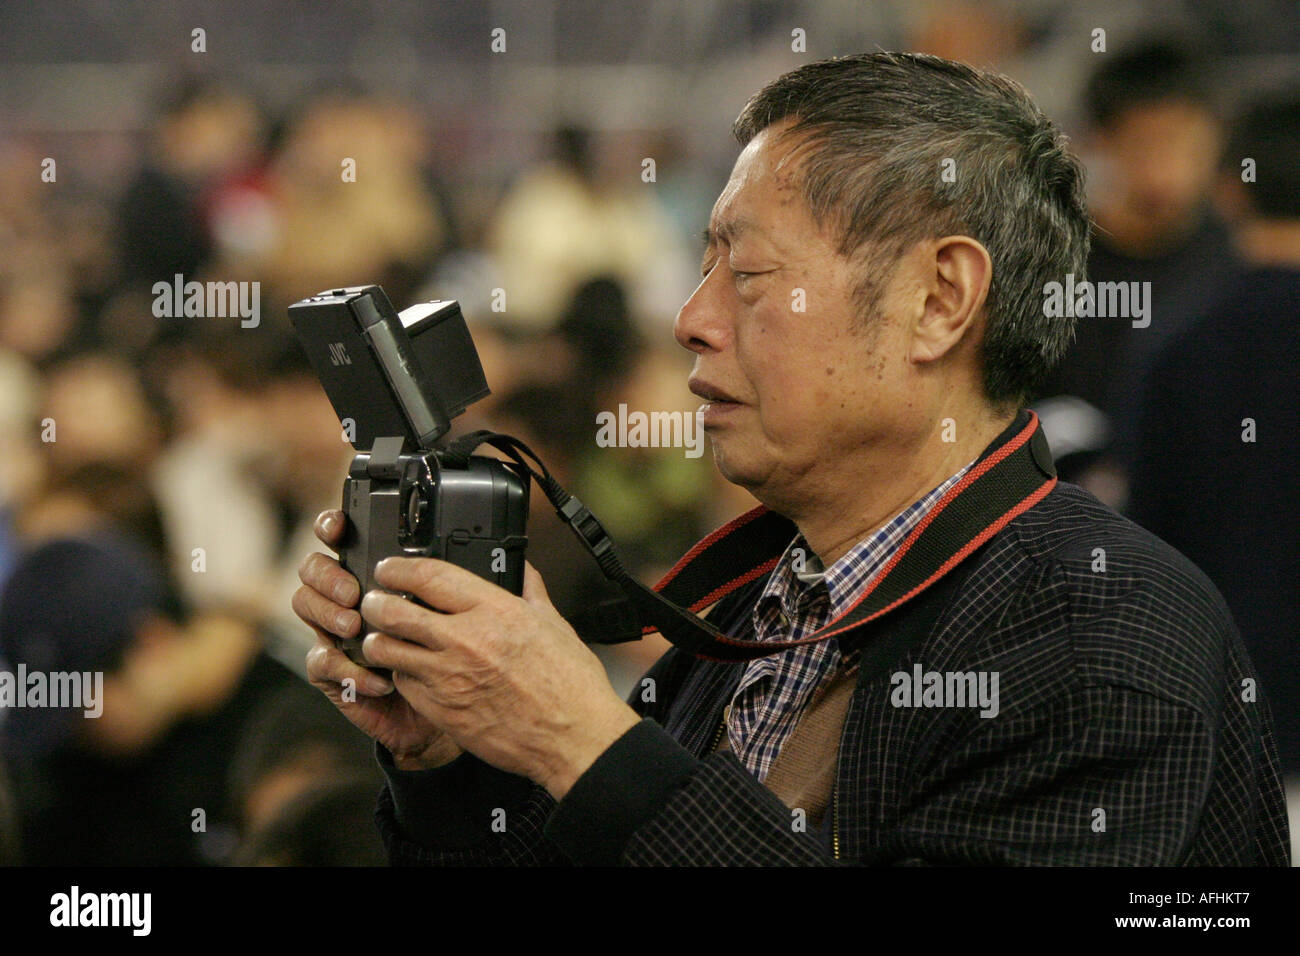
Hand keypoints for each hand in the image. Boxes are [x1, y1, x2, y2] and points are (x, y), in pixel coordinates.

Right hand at [294, 510, 460, 768]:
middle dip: (328, 574)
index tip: (343, 526)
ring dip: (327, 614)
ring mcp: (338, 633)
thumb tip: (505, 552)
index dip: (336, 526)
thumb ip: (482, 580)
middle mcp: (353, 597)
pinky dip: (346, 668)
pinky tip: (377, 678)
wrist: (452, 714)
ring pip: (307, 606)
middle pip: (316, 567)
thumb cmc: (462, 657)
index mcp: (382, 575)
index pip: (348, 538)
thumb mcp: (476, 614)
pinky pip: (321, 662)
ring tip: (356, 627)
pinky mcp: (336, 672)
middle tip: (354, 591)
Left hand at [359, 557, 639, 798]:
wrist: (572, 738)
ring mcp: (448, 677)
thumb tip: (521, 568)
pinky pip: (403, 684)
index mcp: (495, 611)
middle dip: (376, 603)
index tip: (389, 569)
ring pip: (386, 650)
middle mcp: (465, 640)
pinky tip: (414, 672)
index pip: (428, 576)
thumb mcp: (554, 623)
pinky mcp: (440, 710)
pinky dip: (402, 675)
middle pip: (392, 611)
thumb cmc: (569, 685)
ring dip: (381, 641)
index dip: (398, 569)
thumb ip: (531, 590)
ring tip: (387, 638)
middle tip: (376, 602)